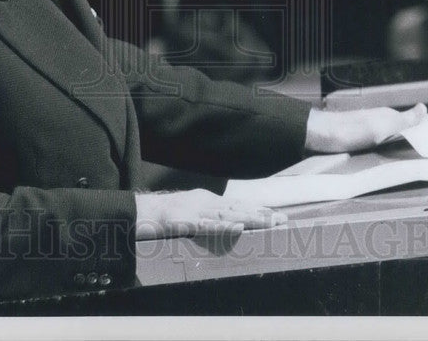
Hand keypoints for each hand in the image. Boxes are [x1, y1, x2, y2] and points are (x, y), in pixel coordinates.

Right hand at [134, 189, 286, 240]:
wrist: (145, 212)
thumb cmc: (168, 214)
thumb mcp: (192, 210)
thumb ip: (209, 215)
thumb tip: (228, 221)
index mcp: (208, 200)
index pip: (238, 205)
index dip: (258, 210)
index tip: (276, 215)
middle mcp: (206, 203)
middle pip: (239, 208)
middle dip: (261, 214)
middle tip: (282, 220)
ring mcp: (198, 211)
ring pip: (229, 214)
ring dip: (250, 219)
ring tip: (269, 222)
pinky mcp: (188, 222)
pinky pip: (208, 225)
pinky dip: (224, 225)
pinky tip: (239, 226)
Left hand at [304, 103, 426, 153]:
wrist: (323, 137)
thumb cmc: (352, 130)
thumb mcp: (382, 125)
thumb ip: (404, 119)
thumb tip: (424, 106)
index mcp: (388, 116)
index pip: (414, 120)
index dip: (427, 128)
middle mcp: (380, 121)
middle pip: (404, 130)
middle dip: (418, 138)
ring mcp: (370, 130)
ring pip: (394, 138)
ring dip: (404, 145)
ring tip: (417, 156)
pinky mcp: (361, 141)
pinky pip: (382, 145)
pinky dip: (391, 149)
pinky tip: (392, 156)